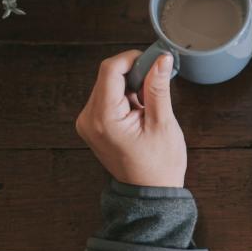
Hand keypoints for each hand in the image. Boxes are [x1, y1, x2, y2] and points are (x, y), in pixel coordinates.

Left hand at [76, 50, 186, 187]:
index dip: (132, 58)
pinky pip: (107, 98)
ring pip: (108, 85)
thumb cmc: (158, 165)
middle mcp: (89, 119)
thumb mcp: (163, 123)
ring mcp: (88, 123)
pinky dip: (126, 96)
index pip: (110, 70)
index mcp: (103, 118)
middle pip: (108, 76)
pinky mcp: (93, 125)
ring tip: (149, 104)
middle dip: (134, 73)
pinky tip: (140, 110)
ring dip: (131, 86)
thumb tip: (160, 60)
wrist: (150, 192)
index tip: (153, 59)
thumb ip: (158, 88)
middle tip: (158, 81)